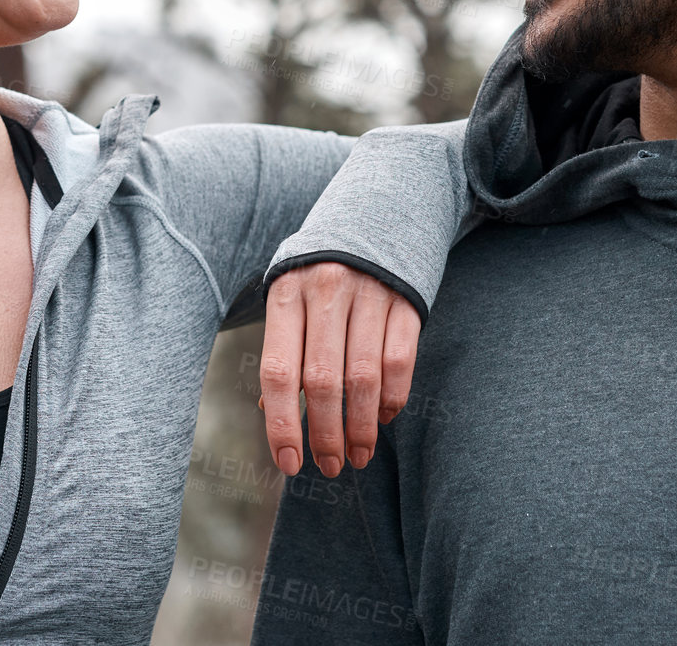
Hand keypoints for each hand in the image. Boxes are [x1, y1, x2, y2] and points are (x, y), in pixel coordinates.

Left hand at [259, 262, 421, 477]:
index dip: (282, 423)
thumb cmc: (320, 270)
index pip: (279, 371)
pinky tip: (385, 418)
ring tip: (359, 455)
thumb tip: (270, 411)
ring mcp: (369, 294)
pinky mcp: (406, 300)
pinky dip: (393, 399)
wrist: (377, 210)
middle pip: (323, 381)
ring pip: (364, 378)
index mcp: (287, 294)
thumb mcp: (291, 295)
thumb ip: (284, 347)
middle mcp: (325, 292)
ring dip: (362, 427)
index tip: (289, 463)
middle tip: (330, 466)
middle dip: (325, 434)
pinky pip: (399, 361)